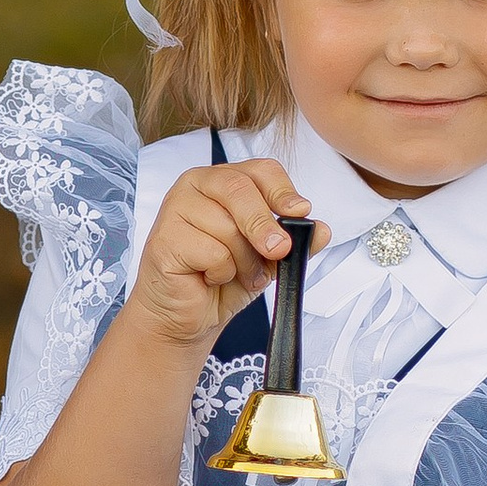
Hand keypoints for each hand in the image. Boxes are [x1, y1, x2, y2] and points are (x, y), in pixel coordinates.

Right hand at [126, 159, 321, 345]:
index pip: (260, 170)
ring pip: (228, 226)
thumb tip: (321, 230)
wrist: (186, 316)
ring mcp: (176, 209)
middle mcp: (197, 186)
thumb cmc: (222, 279)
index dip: (282, 191)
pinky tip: (209, 278)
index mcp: (224, 180)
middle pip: (241, 190)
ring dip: (243, 261)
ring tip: (237, 274)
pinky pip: (211, 252)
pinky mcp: (165, 238)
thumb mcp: (268, 258)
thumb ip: (295, 241)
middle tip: (279, 250)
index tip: (300, 211)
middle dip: (265, 225)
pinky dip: (221, 273)